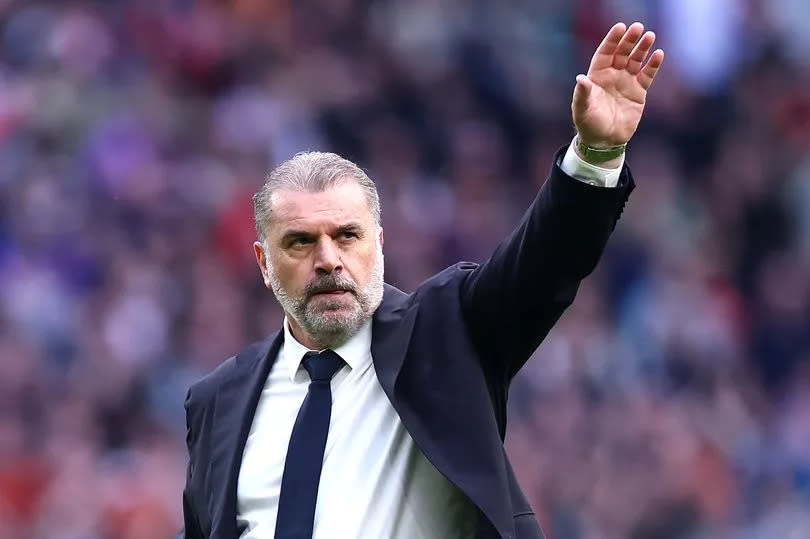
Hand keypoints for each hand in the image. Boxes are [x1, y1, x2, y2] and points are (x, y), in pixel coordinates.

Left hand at [572, 22, 664, 148]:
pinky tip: (659, 54)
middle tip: (638, 27)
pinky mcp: (639, 92)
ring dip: (642, 48)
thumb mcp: (582, 110)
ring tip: (650, 36)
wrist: (604, 141)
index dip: (612, 40)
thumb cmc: (589, 125)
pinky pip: (647, 75)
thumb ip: (582, 94)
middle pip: (622, 53)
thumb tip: (580, 79)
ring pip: (636, 61)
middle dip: (629, 40)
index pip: (605, 53)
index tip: (620, 27)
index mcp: (597, 76)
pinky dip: (653, 65)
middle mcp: (612, 76)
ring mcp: (626, 82)